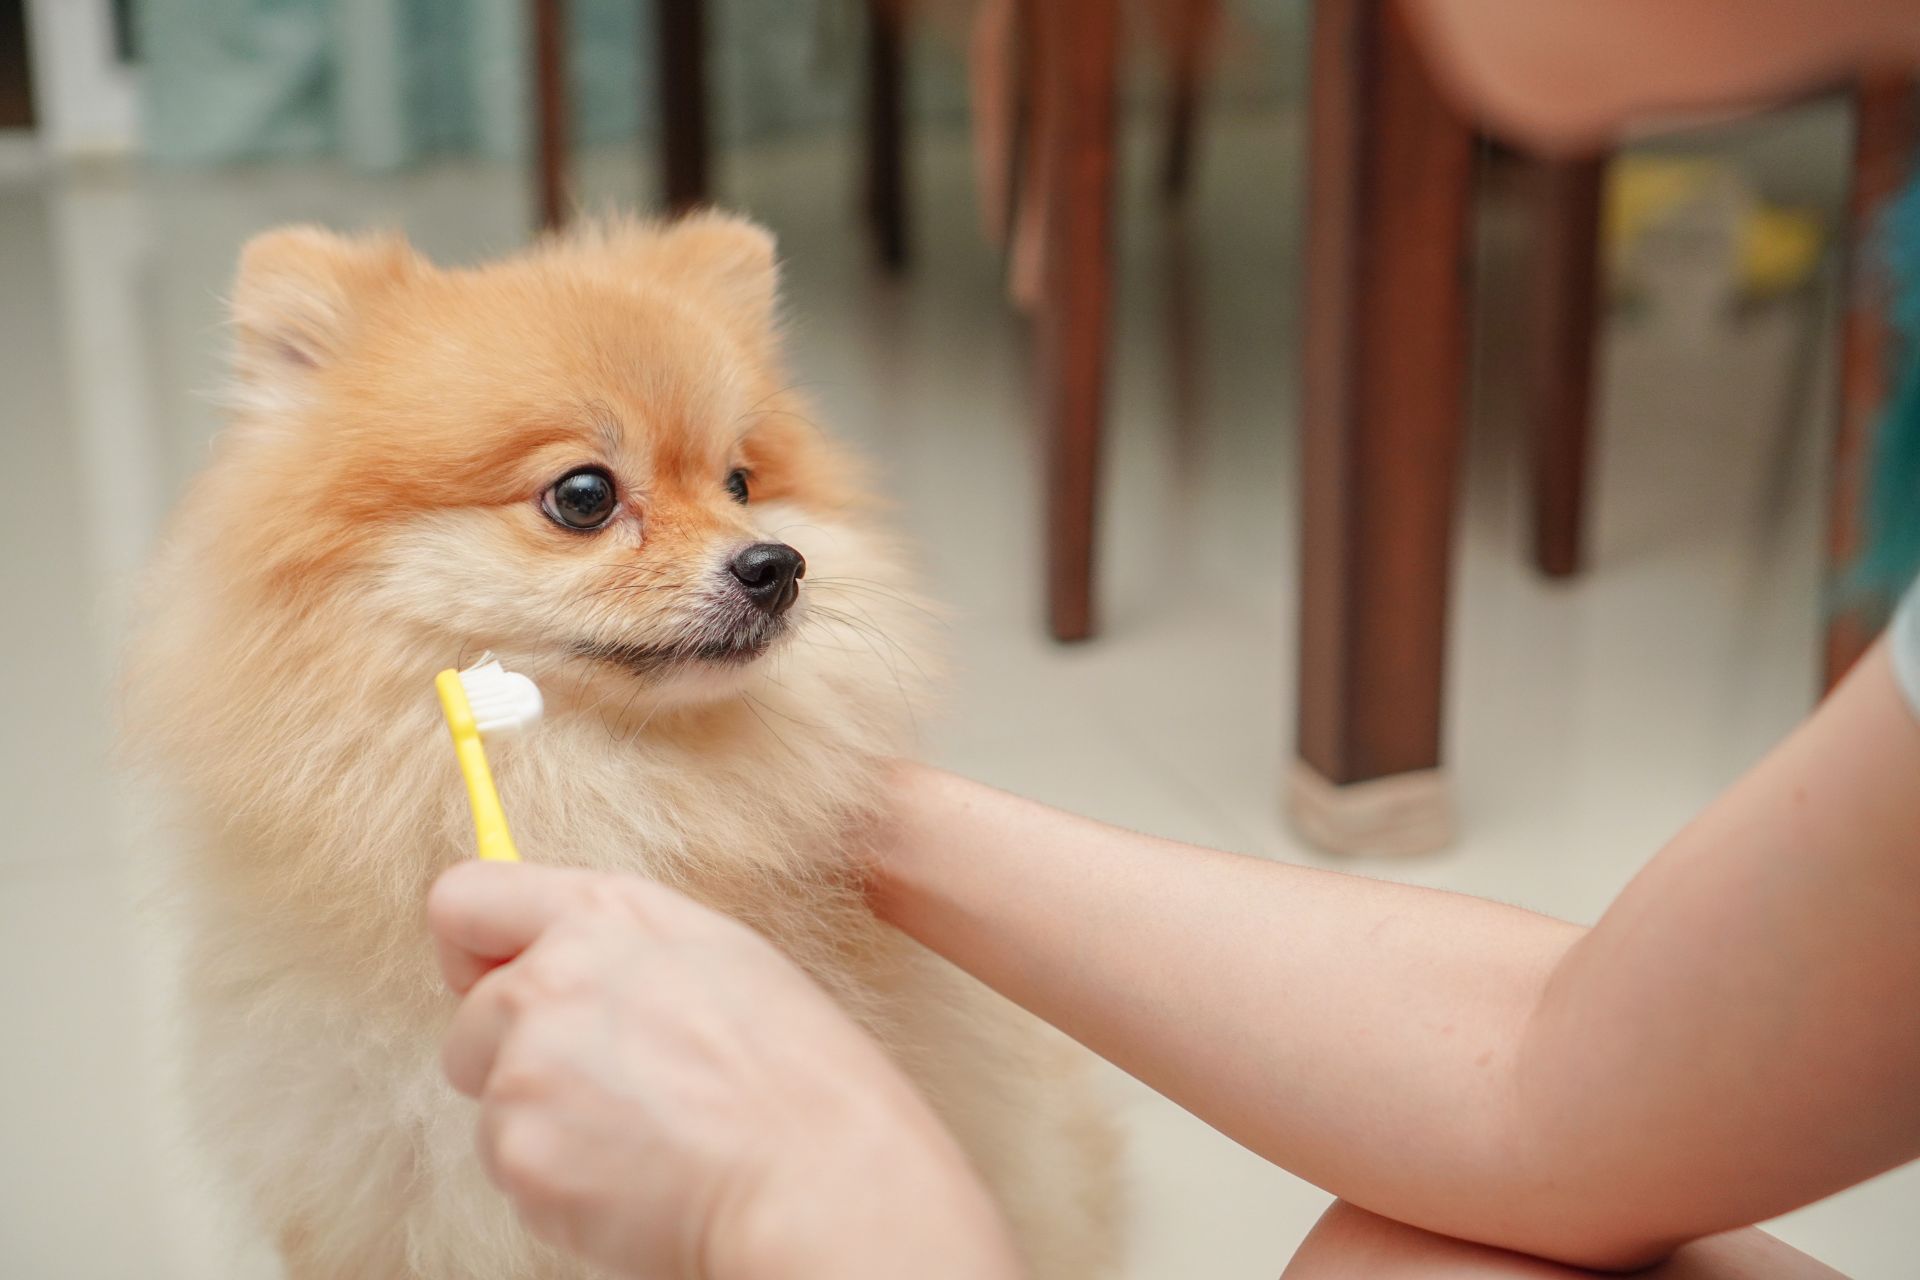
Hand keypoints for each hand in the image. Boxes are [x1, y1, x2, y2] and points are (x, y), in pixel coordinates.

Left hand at [427, 861, 1020, 1279]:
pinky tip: (640, 1178)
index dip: (471, 948)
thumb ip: (618, 947)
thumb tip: (551, 961)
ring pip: (495, 1101)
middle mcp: (550, 979)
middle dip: (518, 1056)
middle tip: (613, 1088)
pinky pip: (517, 1171)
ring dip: (547, 1124)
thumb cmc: (798, 1074)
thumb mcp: (718, 957)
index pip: (464, 898)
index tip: (489, 978)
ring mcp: (527, 1068)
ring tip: (647, 1135)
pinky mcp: (521, 1154)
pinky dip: (562, 1184)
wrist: (819, 1178)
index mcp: (606, 915)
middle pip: (472, 1017)